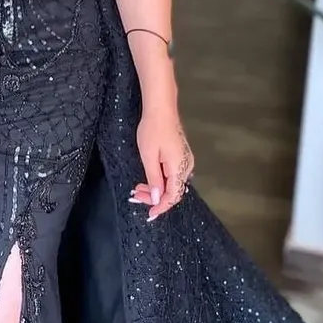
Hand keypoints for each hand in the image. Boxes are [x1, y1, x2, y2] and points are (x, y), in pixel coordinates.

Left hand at [131, 107, 194, 221]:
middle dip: (155, 197)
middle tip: (136, 195)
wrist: (161, 109)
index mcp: (180, 168)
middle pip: (173, 191)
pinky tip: (149, 179)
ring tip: (139, 187)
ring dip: (156, 188)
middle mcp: (186, 166)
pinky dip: (160, 180)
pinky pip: (172, 175)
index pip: (173, 196)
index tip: (149, 213)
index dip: (161, 206)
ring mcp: (185, 161)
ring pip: (172, 183)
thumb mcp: (149, 156)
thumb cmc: (152, 130)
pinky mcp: (181, 156)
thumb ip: (154, 179)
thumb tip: (157, 199)